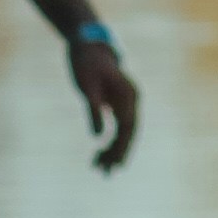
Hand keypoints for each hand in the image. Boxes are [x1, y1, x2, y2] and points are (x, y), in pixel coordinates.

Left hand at [70, 36, 139, 170]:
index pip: (128, 126)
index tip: (113, 163)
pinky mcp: (116, 105)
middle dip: (119, 152)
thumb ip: (93, 108)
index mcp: (128, 94)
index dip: (121, 146)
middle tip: (106, 172)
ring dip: (114, 150)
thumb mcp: (86, 85)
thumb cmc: (86, 62)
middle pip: (129, 132)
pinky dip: (110, 141)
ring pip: (124, 132)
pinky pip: (117, 127)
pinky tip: (100, 154)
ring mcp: (126, 102)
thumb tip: (97, 135)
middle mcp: (131, 99)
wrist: (88, 44)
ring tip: (99, 168)